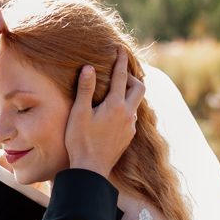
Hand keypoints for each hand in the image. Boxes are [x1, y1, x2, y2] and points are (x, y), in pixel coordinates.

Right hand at [62, 47, 144, 175]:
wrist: (90, 170)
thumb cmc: (80, 141)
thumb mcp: (79, 113)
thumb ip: (86, 89)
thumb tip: (90, 68)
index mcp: (115, 105)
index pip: (121, 77)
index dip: (120, 61)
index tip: (121, 50)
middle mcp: (127, 114)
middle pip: (139, 88)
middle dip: (131, 78)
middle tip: (118, 76)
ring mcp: (130, 127)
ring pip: (135, 104)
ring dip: (127, 95)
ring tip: (113, 94)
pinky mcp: (128, 137)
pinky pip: (131, 117)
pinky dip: (124, 109)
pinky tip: (111, 114)